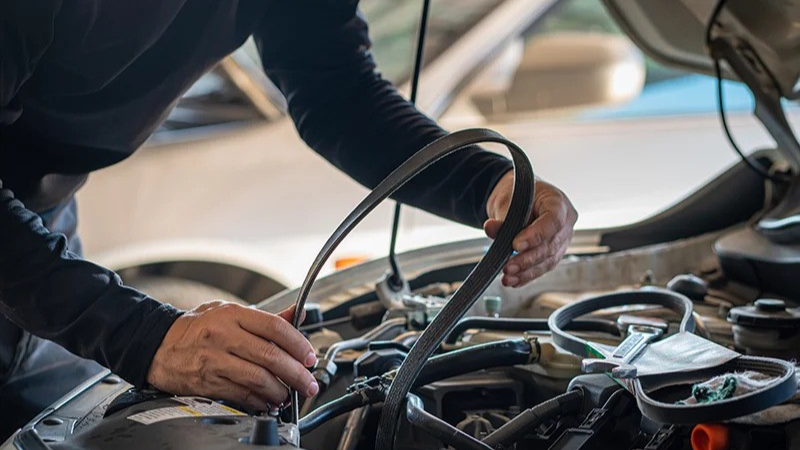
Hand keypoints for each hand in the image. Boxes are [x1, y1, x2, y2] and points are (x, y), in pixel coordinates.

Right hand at [147, 301, 317, 410]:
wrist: (157, 345)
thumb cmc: (195, 327)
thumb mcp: (228, 311)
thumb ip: (264, 317)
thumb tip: (296, 315)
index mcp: (232, 315)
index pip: (275, 327)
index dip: (297, 344)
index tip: (309, 356)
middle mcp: (224, 336)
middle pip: (270, 356)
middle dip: (296, 373)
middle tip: (308, 382)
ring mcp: (215, 360)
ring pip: (258, 378)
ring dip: (280, 390)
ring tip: (289, 394)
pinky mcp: (208, 382)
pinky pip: (241, 394)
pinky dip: (260, 401)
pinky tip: (268, 401)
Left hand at [485, 171, 576, 287]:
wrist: (520, 199)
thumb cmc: (519, 195)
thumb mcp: (508, 201)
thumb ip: (502, 217)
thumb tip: (490, 228)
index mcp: (558, 203)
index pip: (552, 221)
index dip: (535, 235)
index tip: (516, 245)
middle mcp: (566, 223)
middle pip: (550, 245)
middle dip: (528, 259)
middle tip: (508, 267)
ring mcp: (562, 240)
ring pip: (548, 260)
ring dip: (527, 271)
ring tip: (508, 277)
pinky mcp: (554, 253)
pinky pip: (543, 267)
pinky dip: (527, 275)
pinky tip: (514, 281)